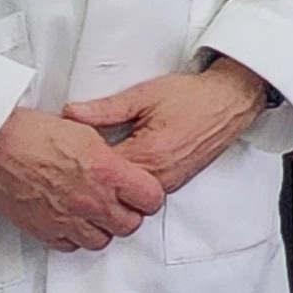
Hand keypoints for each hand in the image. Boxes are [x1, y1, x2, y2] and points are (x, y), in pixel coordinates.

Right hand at [0, 106, 166, 250]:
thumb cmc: (35, 132)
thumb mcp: (87, 133)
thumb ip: (111, 160)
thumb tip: (123, 171)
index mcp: (107, 173)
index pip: (151, 199)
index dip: (149, 195)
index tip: (142, 190)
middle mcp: (91, 201)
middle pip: (130, 225)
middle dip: (129, 213)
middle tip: (119, 201)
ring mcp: (67, 219)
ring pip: (102, 240)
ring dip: (102, 228)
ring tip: (93, 211)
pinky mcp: (44, 230)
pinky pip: (70, 245)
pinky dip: (74, 235)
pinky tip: (70, 218)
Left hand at [65, 58, 266, 197]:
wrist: (229, 101)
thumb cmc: (193, 97)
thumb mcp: (143, 95)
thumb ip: (104, 109)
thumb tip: (71, 114)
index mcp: (148, 154)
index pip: (101, 171)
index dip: (78, 163)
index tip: (63, 153)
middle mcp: (159, 176)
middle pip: (111, 190)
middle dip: (90, 178)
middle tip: (69, 163)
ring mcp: (168, 183)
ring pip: (126, 197)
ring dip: (109, 185)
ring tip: (90, 169)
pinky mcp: (174, 183)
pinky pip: (142, 193)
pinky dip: (126, 185)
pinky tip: (117, 171)